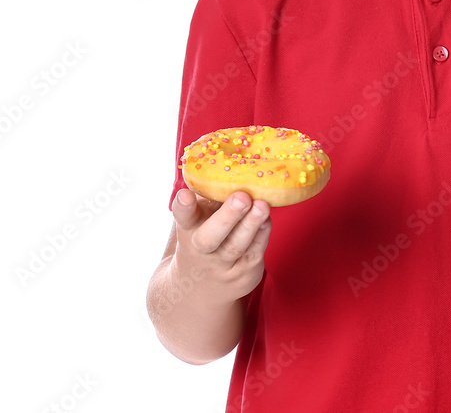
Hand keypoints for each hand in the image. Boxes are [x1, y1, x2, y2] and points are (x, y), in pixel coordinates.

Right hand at [170, 189, 271, 304]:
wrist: (199, 288)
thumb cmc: (204, 235)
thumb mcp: (199, 218)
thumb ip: (211, 195)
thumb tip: (237, 162)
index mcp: (188, 228)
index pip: (183, 217)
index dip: (183, 206)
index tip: (185, 195)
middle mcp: (201, 249)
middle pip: (211, 236)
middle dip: (228, 216)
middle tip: (242, 197)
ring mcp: (222, 265)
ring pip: (236, 245)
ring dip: (251, 224)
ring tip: (262, 205)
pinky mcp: (243, 275)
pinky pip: (255, 252)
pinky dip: (262, 234)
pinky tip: (266, 219)